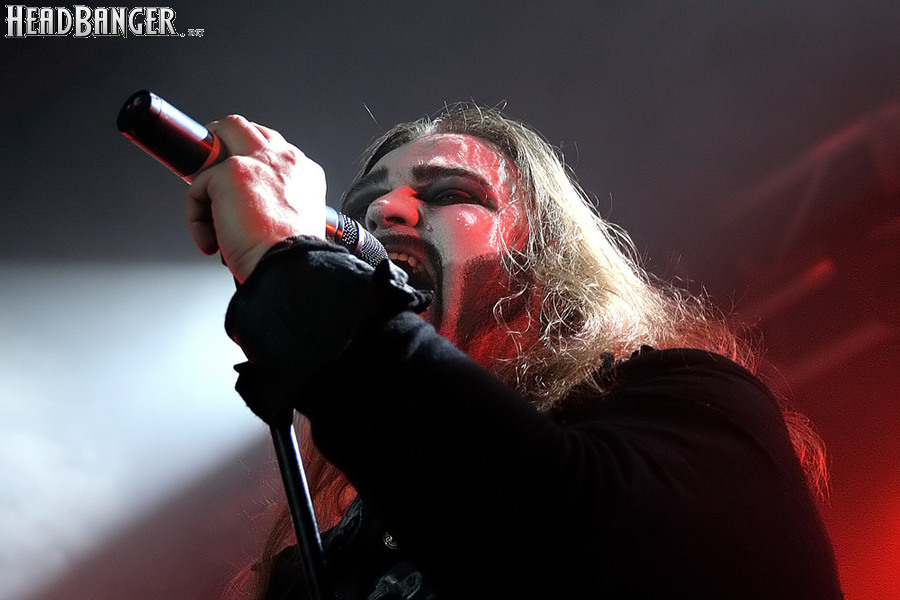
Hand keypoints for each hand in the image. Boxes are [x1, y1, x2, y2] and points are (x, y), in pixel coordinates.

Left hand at [186, 115, 325, 282]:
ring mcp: (257, 161)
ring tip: (203, 198)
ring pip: (221, 134)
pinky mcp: (230, 172)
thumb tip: (249, 212)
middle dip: (223, 142)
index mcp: (305, 173)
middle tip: (211, 169)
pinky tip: (211, 240)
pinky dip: (197, 217)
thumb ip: (279, 205)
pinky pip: (198, 186)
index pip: (273, 148)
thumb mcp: (299, 222)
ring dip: (206, 164)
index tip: (241, 185)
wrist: (292, 266)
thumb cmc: (294, 255)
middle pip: (245, 128)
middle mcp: (285, 160)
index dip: (252, 162)